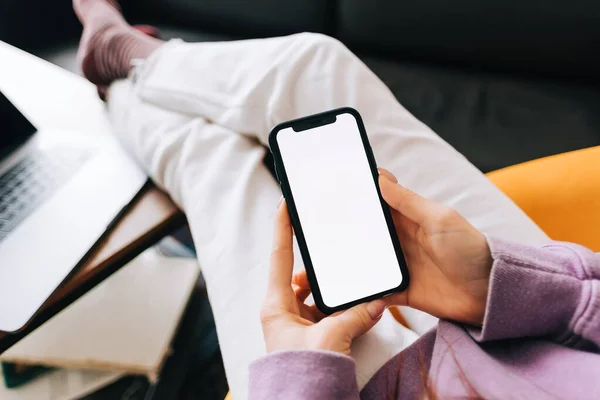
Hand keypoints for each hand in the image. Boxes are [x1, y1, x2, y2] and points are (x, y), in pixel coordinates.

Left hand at [260, 198, 386, 354]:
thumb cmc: (304, 373)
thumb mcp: (330, 338)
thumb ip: (354, 315)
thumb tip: (376, 302)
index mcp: (276, 305)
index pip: (279, 255)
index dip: (282, 227)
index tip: (285, 202)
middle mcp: (284, 311)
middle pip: (302, 276)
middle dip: (321, 266)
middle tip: (335, 250)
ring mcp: (298, 325)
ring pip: (318, 296)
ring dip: (336, 291)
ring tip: (354, 281)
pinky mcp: (312, 337)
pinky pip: (328, 314)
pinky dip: (343, 309)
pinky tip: (361, 307)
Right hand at [294, 169, 492, 325]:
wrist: (489, 294)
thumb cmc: (470, 250)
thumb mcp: (440, 219)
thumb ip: (409, 202)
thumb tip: (380, 179)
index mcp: (410, 217)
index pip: (379, 201)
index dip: (358, 194)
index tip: (333, 187)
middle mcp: (401, 239)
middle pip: (366, 231)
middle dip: (344, 228)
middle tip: (315, 225)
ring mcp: (399, 264)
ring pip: (364, 258)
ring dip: (346, 258)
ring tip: (319, 259)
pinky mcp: (400, 289)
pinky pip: (374, 288)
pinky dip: (359, 289)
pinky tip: (340, 288)